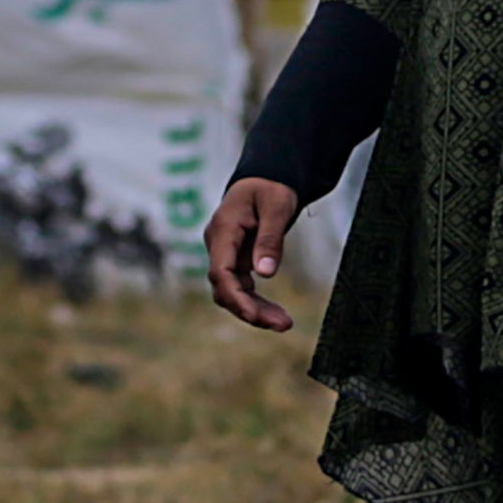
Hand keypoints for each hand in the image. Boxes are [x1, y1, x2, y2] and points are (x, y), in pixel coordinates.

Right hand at [204, 177, 301, 331]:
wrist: (266, 177)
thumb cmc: (272, 186)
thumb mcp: (277, 206)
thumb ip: (270, 238)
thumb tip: (265, 273)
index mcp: (223, 229)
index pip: (221, 272)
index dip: (236, 297)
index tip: (257, 316)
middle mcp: (218, 244)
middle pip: (224, 288)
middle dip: (250, 310)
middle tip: (283, 325)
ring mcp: (225, 253)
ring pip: (232, 292)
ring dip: (255, 310)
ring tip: (284, 323)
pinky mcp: (235, 260)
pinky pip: (241, 287)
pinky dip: (256, 302)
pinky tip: (275, 314)